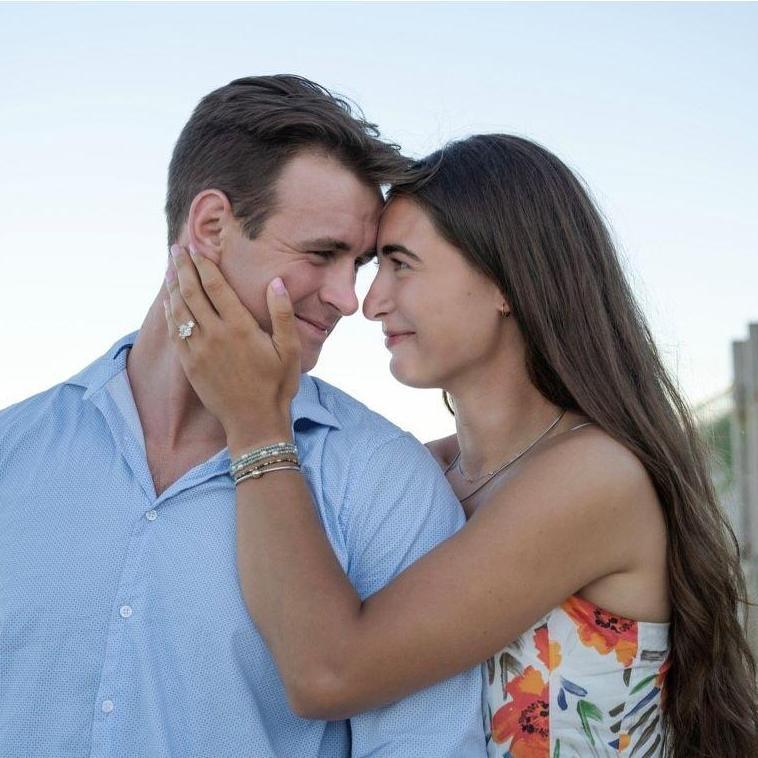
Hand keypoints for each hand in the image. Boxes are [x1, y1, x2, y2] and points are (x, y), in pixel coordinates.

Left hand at [163, 244, 300, 450]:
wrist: (254, 422)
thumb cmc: (277, 386)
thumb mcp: (289, 350)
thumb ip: (282, 314)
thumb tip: (276, 282)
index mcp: (240, 327)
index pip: (215, 287)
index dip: (204, 265)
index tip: (196, 248)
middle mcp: (215, 335)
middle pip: (191, 293)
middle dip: (182, 268)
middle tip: (176, 250)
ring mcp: (198, 350)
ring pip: (179, 310)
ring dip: (172, 287)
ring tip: (169, 269)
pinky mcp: (190, 365)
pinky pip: (175, 333)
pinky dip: (170, 313)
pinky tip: (169, 303)